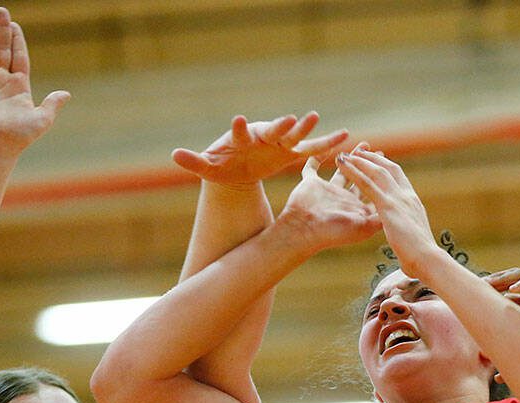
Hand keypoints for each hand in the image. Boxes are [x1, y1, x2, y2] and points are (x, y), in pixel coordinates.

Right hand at [0, 7, 68, 157]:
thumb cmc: (21, 136)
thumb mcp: (43, 118)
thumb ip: (53, 104)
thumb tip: (66, 94)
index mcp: (19, 86)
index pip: (19, 56)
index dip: (17, 41)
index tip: (15, 25)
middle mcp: (2, 81)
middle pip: (3, 49)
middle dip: (2, 30)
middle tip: (1, 11)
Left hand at [172, 113, 348, 187]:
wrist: (237, 168)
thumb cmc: (223, 165)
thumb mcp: (208, 166)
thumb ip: (194, 161)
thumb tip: (174, 155)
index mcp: (242, 138)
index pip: (241, 132)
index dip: (240, 128)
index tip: (239, 121)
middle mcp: (263, 136)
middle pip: (273, 130)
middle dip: (280, 126)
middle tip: (289, 119)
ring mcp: (279, 143)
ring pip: (295, 136)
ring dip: (305, 127)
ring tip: (315, 117)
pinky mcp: (291, 153)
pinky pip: (312, 149)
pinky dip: (327, 143)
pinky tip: (344, 136)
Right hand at [276, 153, 380, 252]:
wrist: (302, 231)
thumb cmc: (332, 232)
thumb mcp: (362, 228)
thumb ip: (379, 218)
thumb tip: (398, 211)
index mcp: (356, 208)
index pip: (372, 190)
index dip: (380, 178)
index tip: (389, 165)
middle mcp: (343, 199)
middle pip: (360, 178)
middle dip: (369, 166)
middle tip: (379, 152)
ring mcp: (327, 191)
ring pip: (341, 170)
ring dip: (351, 158)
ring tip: (362, 144)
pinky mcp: (310, 183)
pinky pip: (312, 167)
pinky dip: (316, 156)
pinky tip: (325, 147)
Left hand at [334, 148, 439, 274]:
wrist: (427, 258)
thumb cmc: (422, 255)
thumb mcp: (415, 237)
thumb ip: (409, 231)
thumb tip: (408, 239)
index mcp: (413, 202)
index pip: (399, 177)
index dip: (387, 166)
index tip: (377, 160)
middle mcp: (406, 195)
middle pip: (388, 168)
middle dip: (373, 158)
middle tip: (359, 151)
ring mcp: (397, 198)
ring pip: (376, 172)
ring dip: (360, 161)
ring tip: (345, 155)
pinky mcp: (387, 205)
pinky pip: (366, 183)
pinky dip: (353, 171)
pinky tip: (341, 164)